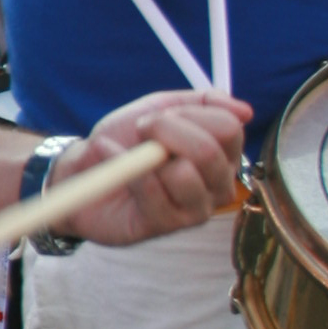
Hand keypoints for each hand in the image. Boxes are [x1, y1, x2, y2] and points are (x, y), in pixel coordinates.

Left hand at [52, 90, 251, 245]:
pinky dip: (122, 165)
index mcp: (222, 155)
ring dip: (146, 154)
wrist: (82, 169)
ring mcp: (196, 209)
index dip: (187, 113)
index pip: (228, 127)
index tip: (160, 116)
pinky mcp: (166, 225)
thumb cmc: (125, 141)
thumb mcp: (160, 108)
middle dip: (163, 129)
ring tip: (133, 157)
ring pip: (184, 174)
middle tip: (142, 131)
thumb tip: (245, 111)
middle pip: (207, 151)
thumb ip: (202, 103)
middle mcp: (218, 186)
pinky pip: (151, 189)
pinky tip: (114, 163)